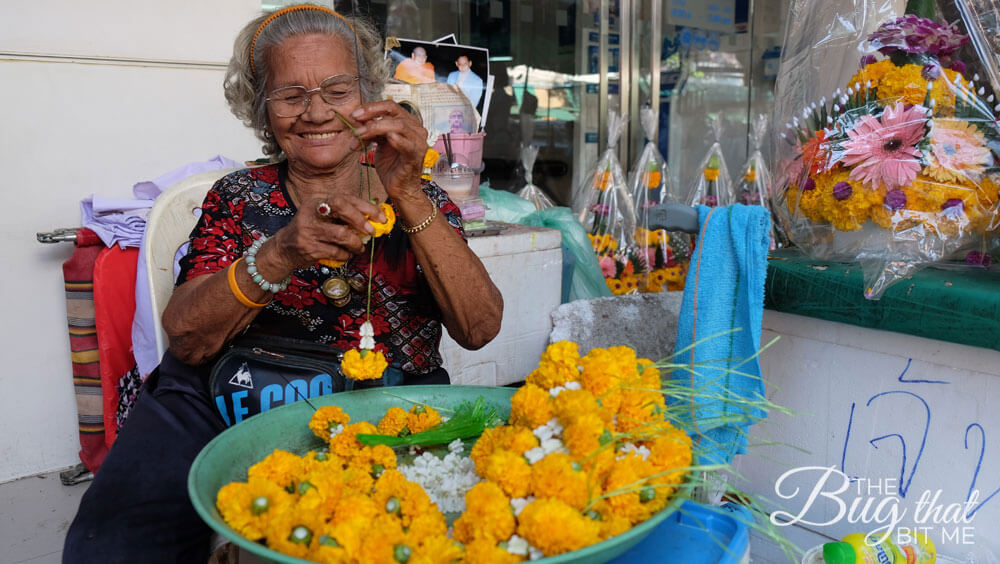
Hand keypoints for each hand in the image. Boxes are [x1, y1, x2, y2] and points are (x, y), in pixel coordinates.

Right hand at [256, 194, 385, 276]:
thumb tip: (374, 217)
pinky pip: (336, 251)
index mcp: (317, 200)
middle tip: (371, 232)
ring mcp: (308, 229)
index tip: (380, 217)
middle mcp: (311, 211)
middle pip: (341, 208)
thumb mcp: (323, 216)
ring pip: (341, 234)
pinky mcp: (308, 247)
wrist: (285, 248)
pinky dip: (345, 255)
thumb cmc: (311, 230)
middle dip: (361, 220)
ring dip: (356, 243)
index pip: (344, 198)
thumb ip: (344, 214)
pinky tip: (345, 254)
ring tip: (359, 247)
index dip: (365, 207)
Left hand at [350, 101, 427, 202]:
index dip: (371, 108)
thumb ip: (373, 130)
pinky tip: (387, 138)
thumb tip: (357, 120)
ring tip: (360, 136)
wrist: (400, 188)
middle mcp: (416, 129)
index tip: (355, 114)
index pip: (390, 106)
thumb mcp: (379, 143)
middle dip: (371, 114)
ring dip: (375, 128)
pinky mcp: (416, 156)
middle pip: (393, 111)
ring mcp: (418, 142)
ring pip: (398, 125)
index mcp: (408, 123)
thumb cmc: (392, 166)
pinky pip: (408, 145)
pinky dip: (397, 140)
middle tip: (355, 121)